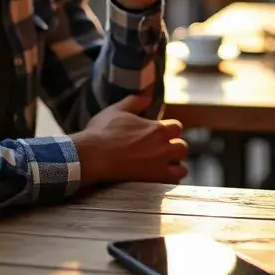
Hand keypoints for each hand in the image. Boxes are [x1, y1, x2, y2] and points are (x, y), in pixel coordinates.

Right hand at [72, 92, 188, 185]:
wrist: (92, 155)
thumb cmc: (102, 132)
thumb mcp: (117, 109)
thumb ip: (136, 101)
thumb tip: (148, 93)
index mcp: (156, 128)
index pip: (177, 127)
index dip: (170, 131)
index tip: (160, 135)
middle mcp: (162, 146)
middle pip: (182, 147)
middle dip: (174, 148)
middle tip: (162, 151)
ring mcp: (160, 164)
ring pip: (182, 166)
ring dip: (175, 165)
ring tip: (163, 166)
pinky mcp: (154, 180)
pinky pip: (173, 181)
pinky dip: (170, 180)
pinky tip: (160, 178)